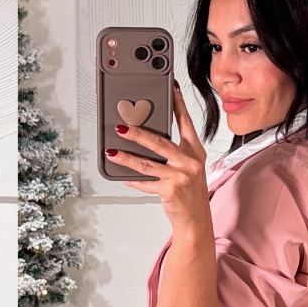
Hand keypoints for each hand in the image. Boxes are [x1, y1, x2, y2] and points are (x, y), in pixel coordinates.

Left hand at [105, 83, 212, 229]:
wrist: (196, 219)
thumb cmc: (189, 191)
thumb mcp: (187, 168)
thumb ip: (173, 153)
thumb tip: (145, 140)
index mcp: (195, 151)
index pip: (185, 122)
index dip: (178, 103)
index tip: (170, 87)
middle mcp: (190, 161)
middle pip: (160, 142)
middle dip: (138, 133)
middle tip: (122, 126)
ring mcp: (181, 176)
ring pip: (147, 163)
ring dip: (126, 157)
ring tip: (111, 151)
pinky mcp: (170, 190)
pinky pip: (145, 183)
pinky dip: (132, 179)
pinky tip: (121, 176)